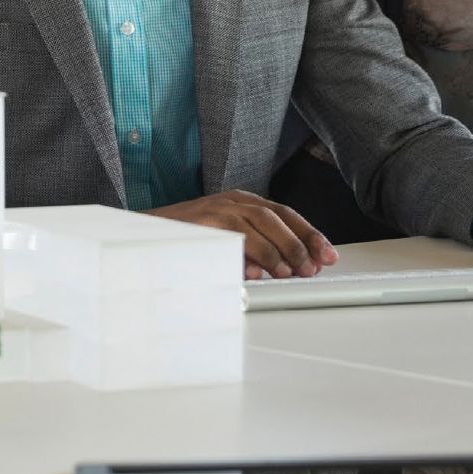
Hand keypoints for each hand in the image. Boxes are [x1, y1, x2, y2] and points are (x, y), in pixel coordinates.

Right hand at [149, 190, 336, 279]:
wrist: (144, 234)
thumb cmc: (188, 241)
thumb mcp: (226, 241)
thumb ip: (254, 249)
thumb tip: (287, 269)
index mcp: (242, 203)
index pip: (285, 214)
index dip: (309, 234)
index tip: (328, 254)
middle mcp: (232, 201)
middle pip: (276, 216)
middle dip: (301, 242)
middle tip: (313, 267)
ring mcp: (216, 208)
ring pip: (259, 222)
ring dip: (279, 249)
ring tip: (290, 272)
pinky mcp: (201, 220)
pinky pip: (232, 235)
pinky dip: (248, 252)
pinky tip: (259, 270)